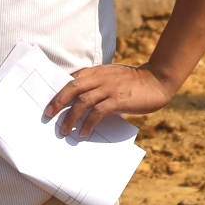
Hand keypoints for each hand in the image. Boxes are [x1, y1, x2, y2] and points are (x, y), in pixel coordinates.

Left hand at [45, 63, 174, 138]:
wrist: (157, 81)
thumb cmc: (133, 82)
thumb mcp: (112, 77)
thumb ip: (98, 83)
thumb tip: (81, 100)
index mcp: (97, 71)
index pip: (72, 79)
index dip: (59, 90)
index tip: (49, 102)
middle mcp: (100, 78)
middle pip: (72, 88)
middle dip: (58, 102)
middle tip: (47, 115)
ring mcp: (109, 88)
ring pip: (82, 101)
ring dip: (70, 117)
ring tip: (64, 130)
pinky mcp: (117, 100)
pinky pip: (98, 112)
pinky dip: (88, 123)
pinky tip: (83, 132)